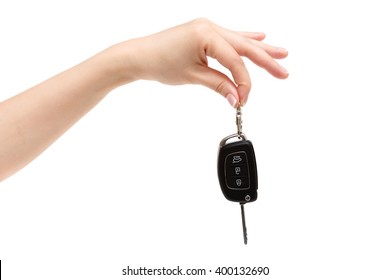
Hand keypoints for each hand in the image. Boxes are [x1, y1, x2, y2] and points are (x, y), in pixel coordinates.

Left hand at [117, 18, 288, 106]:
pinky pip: (230, 37)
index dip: (243, 82)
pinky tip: (260, 36)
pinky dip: (245, 40)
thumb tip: (238, 98)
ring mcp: (208, 28)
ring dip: (261, 49)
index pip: (235, 61)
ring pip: (240, 40)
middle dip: (266, 61)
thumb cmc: (159, 63)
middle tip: (284, 73)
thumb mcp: (193, 76)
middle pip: (244, 47)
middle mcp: (210, 27)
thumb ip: (219, 85)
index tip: (244, 99)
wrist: (140, 55)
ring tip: (282, 53)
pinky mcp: (204, 32)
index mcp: (206, 35)